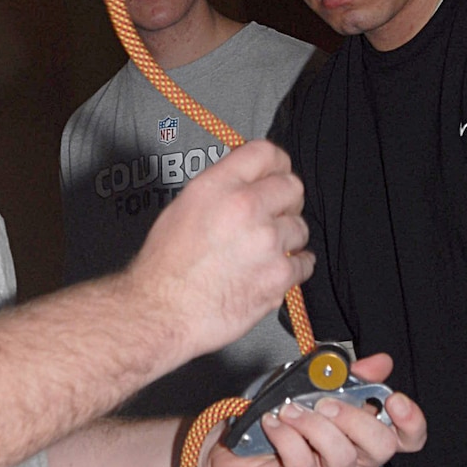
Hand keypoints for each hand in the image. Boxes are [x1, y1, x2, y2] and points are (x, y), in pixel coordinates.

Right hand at [128, 141, 312, 370]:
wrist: (161, 313)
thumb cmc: (164, 268)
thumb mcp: (182, 208)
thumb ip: (220, 189)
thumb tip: (245, 182)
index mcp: (218, 187)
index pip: (265, 153)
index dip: (275, 164)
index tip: (276, 173)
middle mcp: (245, 208)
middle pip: (292, 186)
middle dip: (285, 201)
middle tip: (274, 216)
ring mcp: (267, 242)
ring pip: (300, 227)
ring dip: (287, 238)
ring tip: (264, 252)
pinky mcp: (278, 276)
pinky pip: (304, 263)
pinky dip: (293, 268)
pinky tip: (272, 271)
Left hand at [200, 354, 425, 466]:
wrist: (231, 450)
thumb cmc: (279, 419)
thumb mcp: (312, 388)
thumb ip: (348, 377)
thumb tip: (382, 362)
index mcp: (363, 435)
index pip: (408, 438)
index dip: (411, 421)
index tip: (393, 399)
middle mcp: (354, 461)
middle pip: (381, 447)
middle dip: (353, 417)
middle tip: (324, 402)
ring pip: (342, 456)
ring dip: (314, 425)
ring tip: (288, 410)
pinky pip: (303, 463)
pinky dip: (286, 436)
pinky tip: (272, 423)